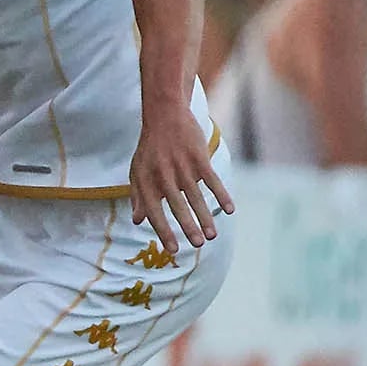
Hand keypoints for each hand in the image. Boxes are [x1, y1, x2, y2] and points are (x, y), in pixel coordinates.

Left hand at [129, 106, 232, 253]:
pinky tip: (229, 210)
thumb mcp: (137, 171)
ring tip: (212, 235)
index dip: (163, 231)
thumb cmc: (149, 148)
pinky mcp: (198, 157)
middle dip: (188, 227)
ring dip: (205, 217)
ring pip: (196, 197)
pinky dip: (221, 195)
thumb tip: (137, 221)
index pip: (154, 212)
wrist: (164, 116)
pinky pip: (212, 180)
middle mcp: (163, 176)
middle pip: (177, 207)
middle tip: (198, 245)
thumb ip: (137, 197)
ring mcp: (182, 167)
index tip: (173, 250)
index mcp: (146, 181)